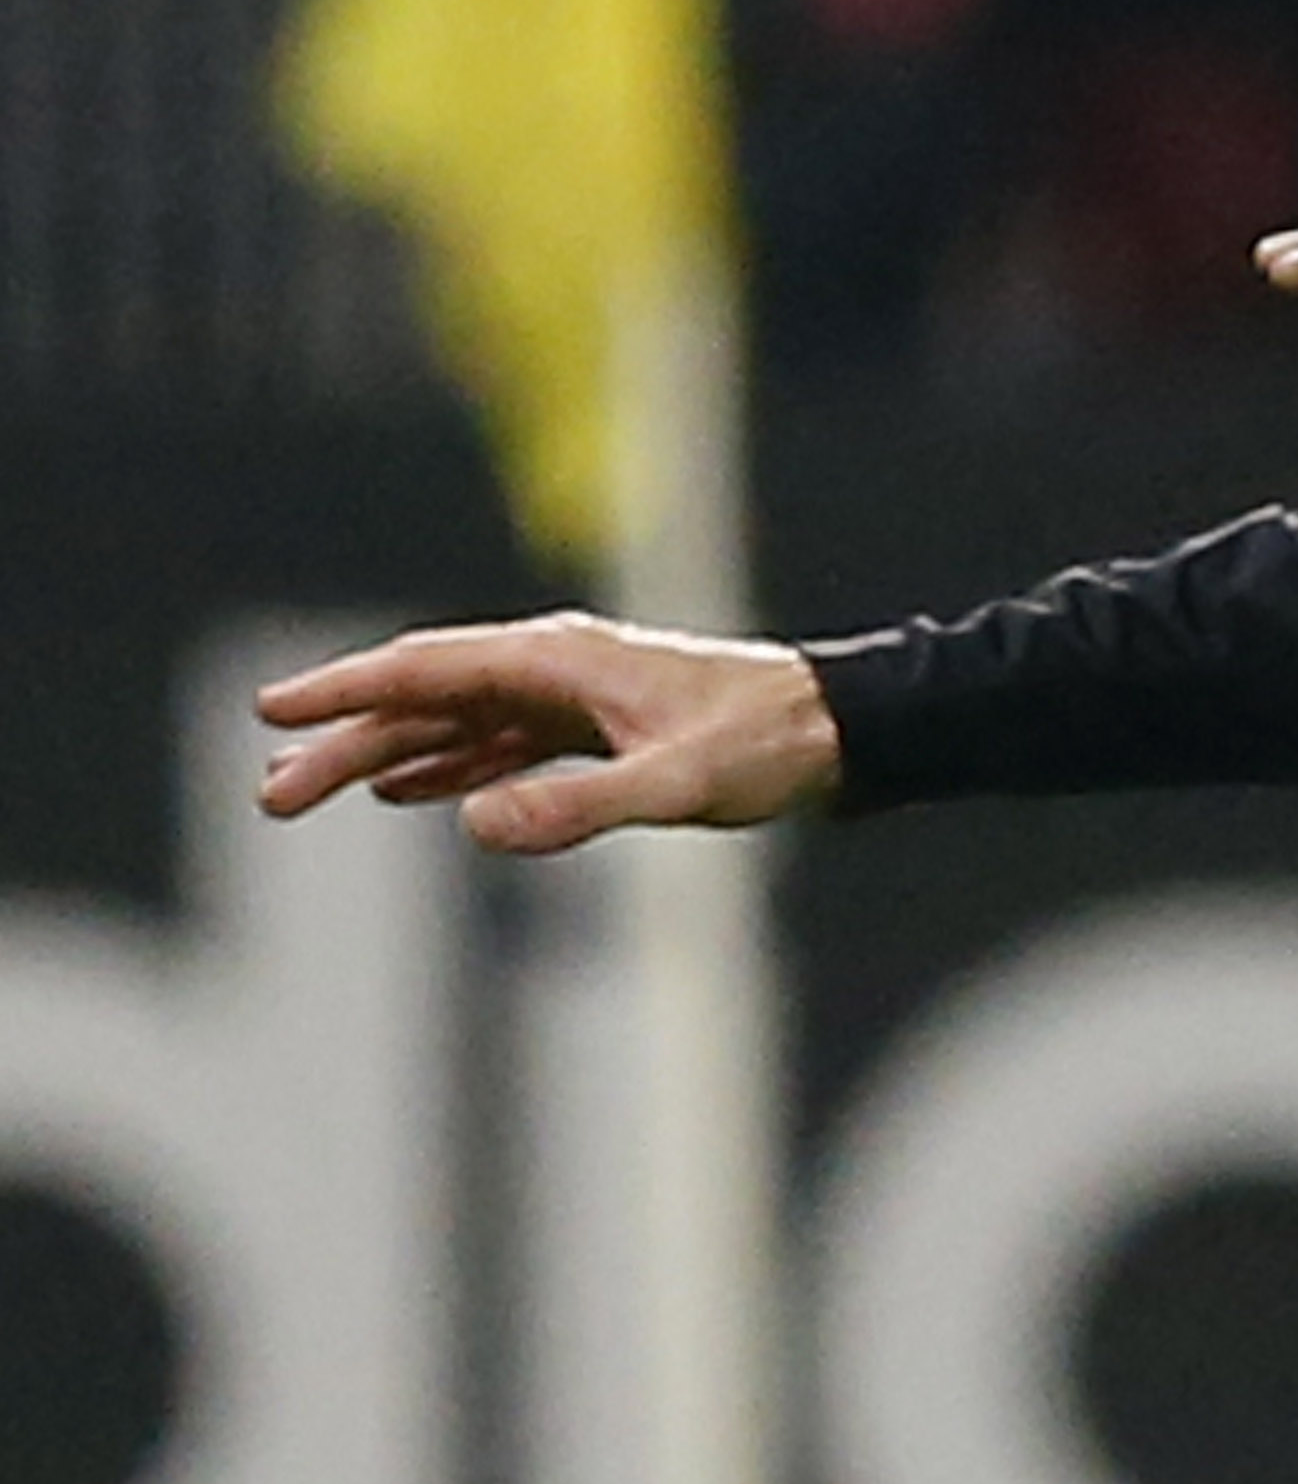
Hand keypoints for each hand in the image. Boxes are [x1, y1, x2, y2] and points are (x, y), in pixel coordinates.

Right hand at [253, 615, 838, 856]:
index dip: (346, 693)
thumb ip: (577, 806)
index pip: (426, 670)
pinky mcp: (595, 727)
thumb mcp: (673, 785)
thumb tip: (475, 824)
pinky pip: (500, 742)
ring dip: (385, 755)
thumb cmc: (766, 746)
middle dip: (345, 741)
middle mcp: (554, 665)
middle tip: (272, 794)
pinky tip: (408, 791)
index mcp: (557, 659)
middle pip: (425, 700)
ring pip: (455, 723)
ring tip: (310, 792)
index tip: (274, 713)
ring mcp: (572, 695)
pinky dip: (449, 764)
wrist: (839, 730)